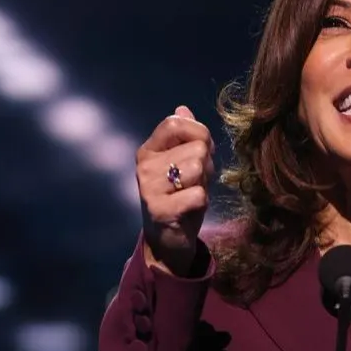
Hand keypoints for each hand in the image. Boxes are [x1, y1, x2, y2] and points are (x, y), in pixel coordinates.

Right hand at [135, 105, 215, 275]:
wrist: (167, 242)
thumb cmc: (179, 198)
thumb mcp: (184, 164)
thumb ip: (186, 138)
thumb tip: (183, 108)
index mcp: (149, 150)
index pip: (176, 123)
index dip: (198, 133)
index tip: (200, 152)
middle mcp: (145, 166)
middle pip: (196, 147)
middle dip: (205, 166)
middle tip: (193, 184)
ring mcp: (150, 188)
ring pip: (198, 168)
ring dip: (203, 184)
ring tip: (191, 195)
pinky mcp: (160, 210)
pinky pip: (198, 194)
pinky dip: (201, 203)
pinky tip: (189, 211)